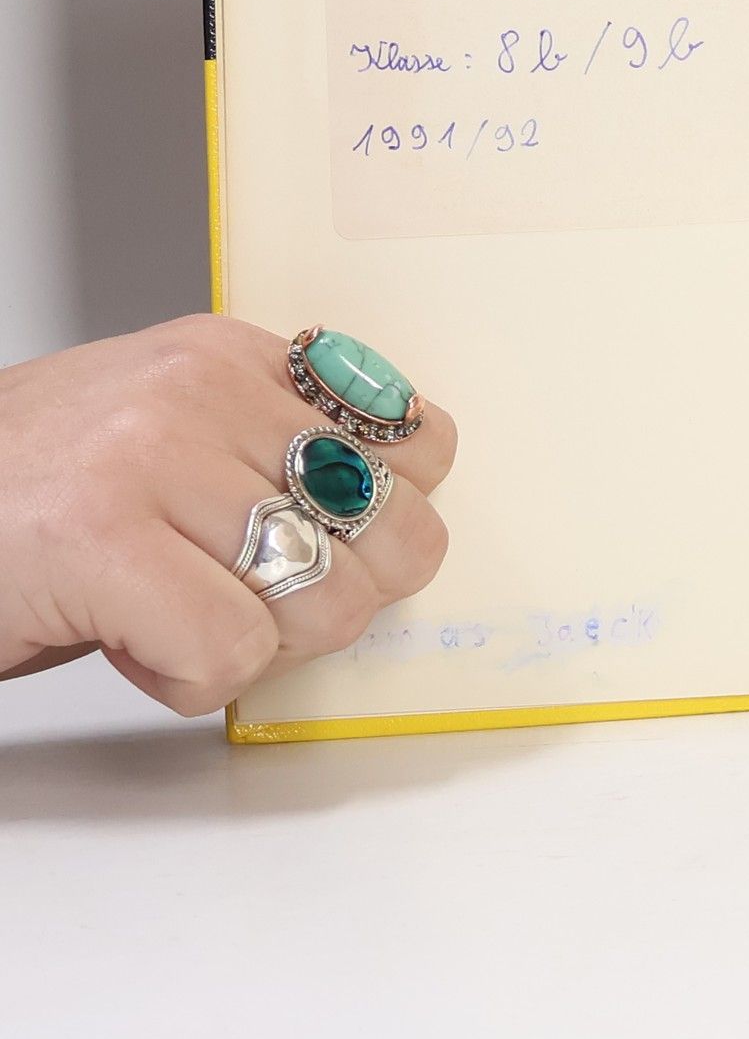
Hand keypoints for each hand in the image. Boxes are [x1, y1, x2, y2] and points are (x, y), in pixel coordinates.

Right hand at [0, 316, 454, 715]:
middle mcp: (200, 389)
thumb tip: (400, 531)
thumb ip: (273, 458)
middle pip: (393, 531)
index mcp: (229, 357)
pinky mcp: (98, 538)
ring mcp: (150, 456)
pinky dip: (190, 681)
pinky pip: (233, 649)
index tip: (333, 551)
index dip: (389, 524)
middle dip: (338, 602)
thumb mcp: (166, 442)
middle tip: (251, 608)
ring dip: (259, 649)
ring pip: (326, 599)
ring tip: (175, 621)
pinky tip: (131, 648)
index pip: (419, 442)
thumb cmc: (22, 501)